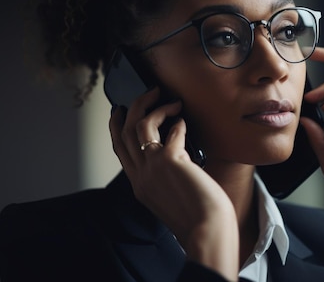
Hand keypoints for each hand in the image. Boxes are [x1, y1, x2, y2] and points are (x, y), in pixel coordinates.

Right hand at [109, 87, 238, 278]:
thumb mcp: (171, 196)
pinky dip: (179, 123)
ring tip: (172, 101)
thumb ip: (166, 175)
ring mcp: (152, 168)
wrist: (206, 231)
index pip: (119, 149)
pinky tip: (186, 123)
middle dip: (135, 106)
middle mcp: (140, 175)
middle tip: (149, 92)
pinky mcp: (170, 160)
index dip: (117, 126)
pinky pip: (171, 131)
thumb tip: (175, 146)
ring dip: (156, 108)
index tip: (121, 110)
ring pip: (139, 125)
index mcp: (139, 185)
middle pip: (124, 132)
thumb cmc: (198, 216)